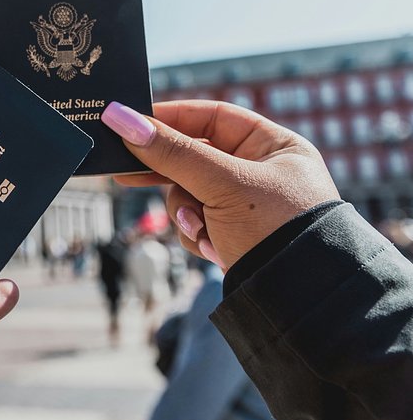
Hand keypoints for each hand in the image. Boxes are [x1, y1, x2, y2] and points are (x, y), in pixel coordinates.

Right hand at [101, 100, 338, 268]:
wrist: (299, 302)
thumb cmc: (276, 229)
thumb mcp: (222, 184)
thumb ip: (171, 152)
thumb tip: (120, 118)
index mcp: (274, 146)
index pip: (212, 117)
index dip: (171, 118)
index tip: (131, 123)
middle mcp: (261, 172)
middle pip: (194, 158)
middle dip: (168, 174)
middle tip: (124, 173)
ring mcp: (245, 206)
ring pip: (188, 194)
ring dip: (186, 213)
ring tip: (201, 229)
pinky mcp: (233, 235)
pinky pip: (195, 223)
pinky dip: (197, 235)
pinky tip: (214, 248)